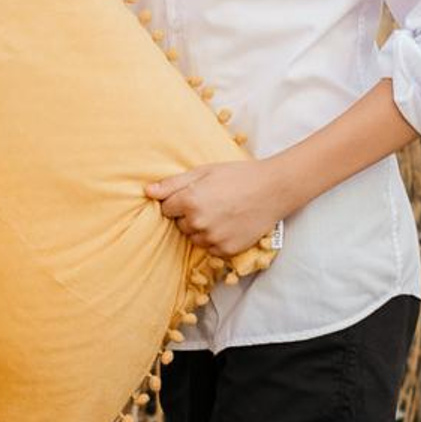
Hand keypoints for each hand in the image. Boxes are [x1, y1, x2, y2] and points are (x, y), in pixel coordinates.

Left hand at [146, 158, 286, 258]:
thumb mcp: (203, 171)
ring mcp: (213, 238)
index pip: (166, 209)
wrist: (273, 189)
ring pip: (194, 238)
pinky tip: (229, 224)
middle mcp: (198, 222)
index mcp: (189, 200)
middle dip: (189, 215)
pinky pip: (211, 248)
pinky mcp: (226, 250)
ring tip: (222, 212)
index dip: (178, 201)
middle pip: (180, 225)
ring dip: (202, 229)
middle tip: (211, 202)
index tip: (194, 194)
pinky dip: (216, 239)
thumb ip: (172, 183)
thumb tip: (147, 192)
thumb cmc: (238, 175)